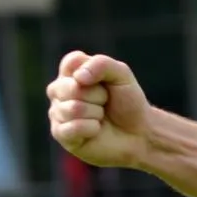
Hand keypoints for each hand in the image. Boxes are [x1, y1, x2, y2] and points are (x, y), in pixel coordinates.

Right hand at [47, 51, 152, 168]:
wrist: (138, 132)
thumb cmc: (128, 101)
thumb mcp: (122, 75)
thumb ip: (102, 64)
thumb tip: (79, 77)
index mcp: (71, 72)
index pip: (71, 62)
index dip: (94, 72)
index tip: (105, 81)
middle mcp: (60, 91)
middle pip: (71, 87)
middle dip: (98, 96)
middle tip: (105, 101)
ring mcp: (58, 112)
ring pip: (73, 108)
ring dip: (96, 113)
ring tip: (101, 115)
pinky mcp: (60, 134)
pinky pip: (73, 127)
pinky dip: (92, 128)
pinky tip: (96, 129)